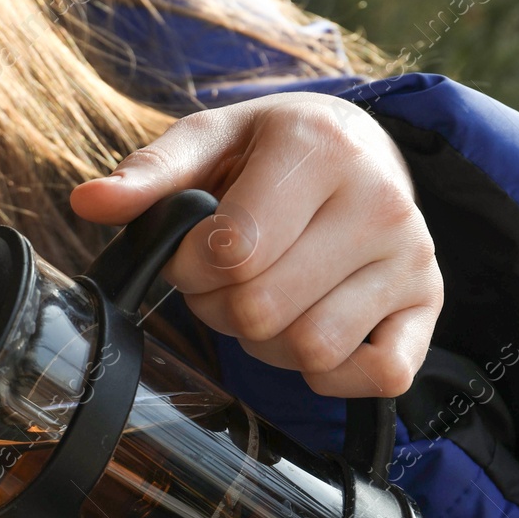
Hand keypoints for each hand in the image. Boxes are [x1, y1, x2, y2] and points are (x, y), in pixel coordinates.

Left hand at [71, 92, 440, 397]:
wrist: (361, 150)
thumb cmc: (272, 153)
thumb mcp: (211, 141)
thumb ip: (150, 175)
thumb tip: (88, 202)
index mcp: (319, 147)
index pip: (230, 251)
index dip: (191, 267)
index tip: (197, 247)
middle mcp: (380, 200)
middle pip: (261, 309)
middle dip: (224, 306)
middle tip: (233, 276)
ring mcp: (412, 256)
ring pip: (310, 349)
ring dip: (270, 341)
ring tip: (274, 294)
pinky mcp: (429, 304)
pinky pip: (380, 376)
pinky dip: (333, 373)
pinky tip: (318, 327)